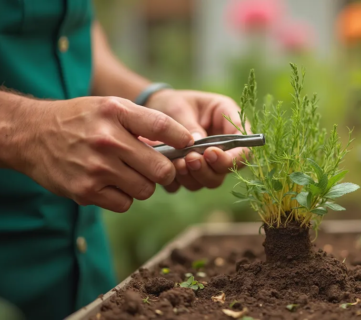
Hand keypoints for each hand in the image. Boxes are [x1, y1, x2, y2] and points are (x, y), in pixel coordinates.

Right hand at [8, 96, 192, 211]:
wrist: (33, 135)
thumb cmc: (81, 120)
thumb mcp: (110, 107)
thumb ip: (142, 121)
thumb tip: (180, 142)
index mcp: (115, 112)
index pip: (162, 126)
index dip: (182, 139)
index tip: (188, 145)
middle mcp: (107, 139)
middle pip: (161, 169)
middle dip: (164, 171)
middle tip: (156, 167)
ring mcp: (96, 168)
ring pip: (146, 190)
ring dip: (143, 185)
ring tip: (127, 173)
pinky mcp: (86, 191)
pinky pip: (125, 203)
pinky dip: (123, 197)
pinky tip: (110, 183)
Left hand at [146, 90, 247, 192]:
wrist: (158, 109)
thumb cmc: (174, 103)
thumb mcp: (180, 106)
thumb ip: (190, 125)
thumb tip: (196, 144)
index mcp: (230, 125)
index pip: (244, 150)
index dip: (231, 158)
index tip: (210, 153)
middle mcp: (223, 148)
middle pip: (226, 170)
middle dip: (208, 169)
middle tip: (190, 158)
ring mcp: (209, 164)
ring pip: (209, 181)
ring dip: (193, 177)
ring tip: (177, 162)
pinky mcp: (193, 174)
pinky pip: (190, 185)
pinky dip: (179, 181)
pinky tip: (167, 167)